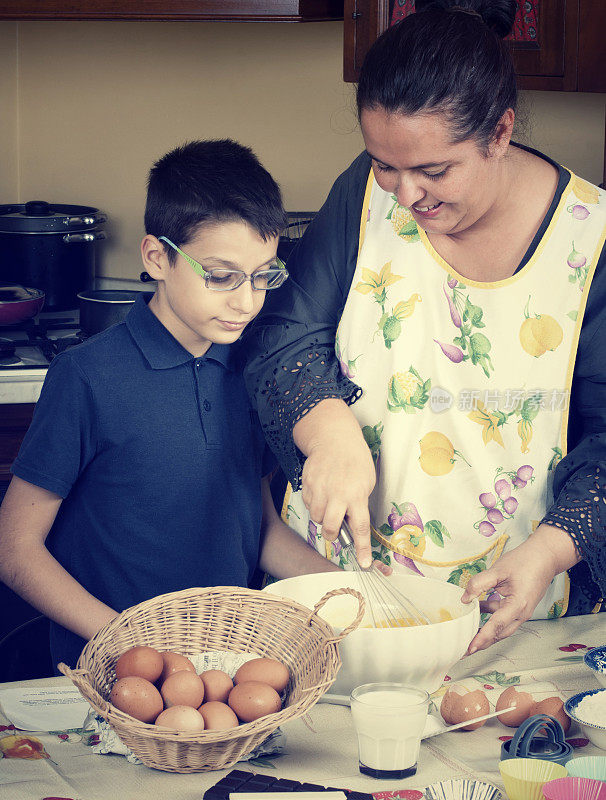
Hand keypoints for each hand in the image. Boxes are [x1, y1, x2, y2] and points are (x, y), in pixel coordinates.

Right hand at [300, 429, 375, 567]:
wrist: (334, 439)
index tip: (364, 563)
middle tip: (336, 529)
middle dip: (333, 534)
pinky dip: (314, 504)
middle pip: (331, 528)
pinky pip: (308, 505)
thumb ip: (359, 503)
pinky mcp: (307, 485)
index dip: (362, 548)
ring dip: (323, 517)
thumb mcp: (366, 482)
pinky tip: (321, 493)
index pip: (360, 528)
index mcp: (357, 495)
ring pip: (317, 518)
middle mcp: (338, 495)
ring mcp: (320, 490)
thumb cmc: (355, 461)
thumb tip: (352, 523)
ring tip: (330, 504)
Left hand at [461, 524, 578, 652]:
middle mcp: (522, 613)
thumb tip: (465, 598)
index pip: (496, 625)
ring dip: (485, 632)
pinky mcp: (519, 607)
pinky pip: (503, 618)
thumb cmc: (525, 561)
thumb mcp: (498, 570)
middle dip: (482, 643)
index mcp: (518, 605)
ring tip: (467, 635)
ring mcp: (522, 612)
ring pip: (501, 628)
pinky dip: (490, 618)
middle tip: (463, 650)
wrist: (545, 556)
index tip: (469, 648)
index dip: (482, 637)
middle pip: (499, 634)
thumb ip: (479, 583)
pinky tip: (476, 611)